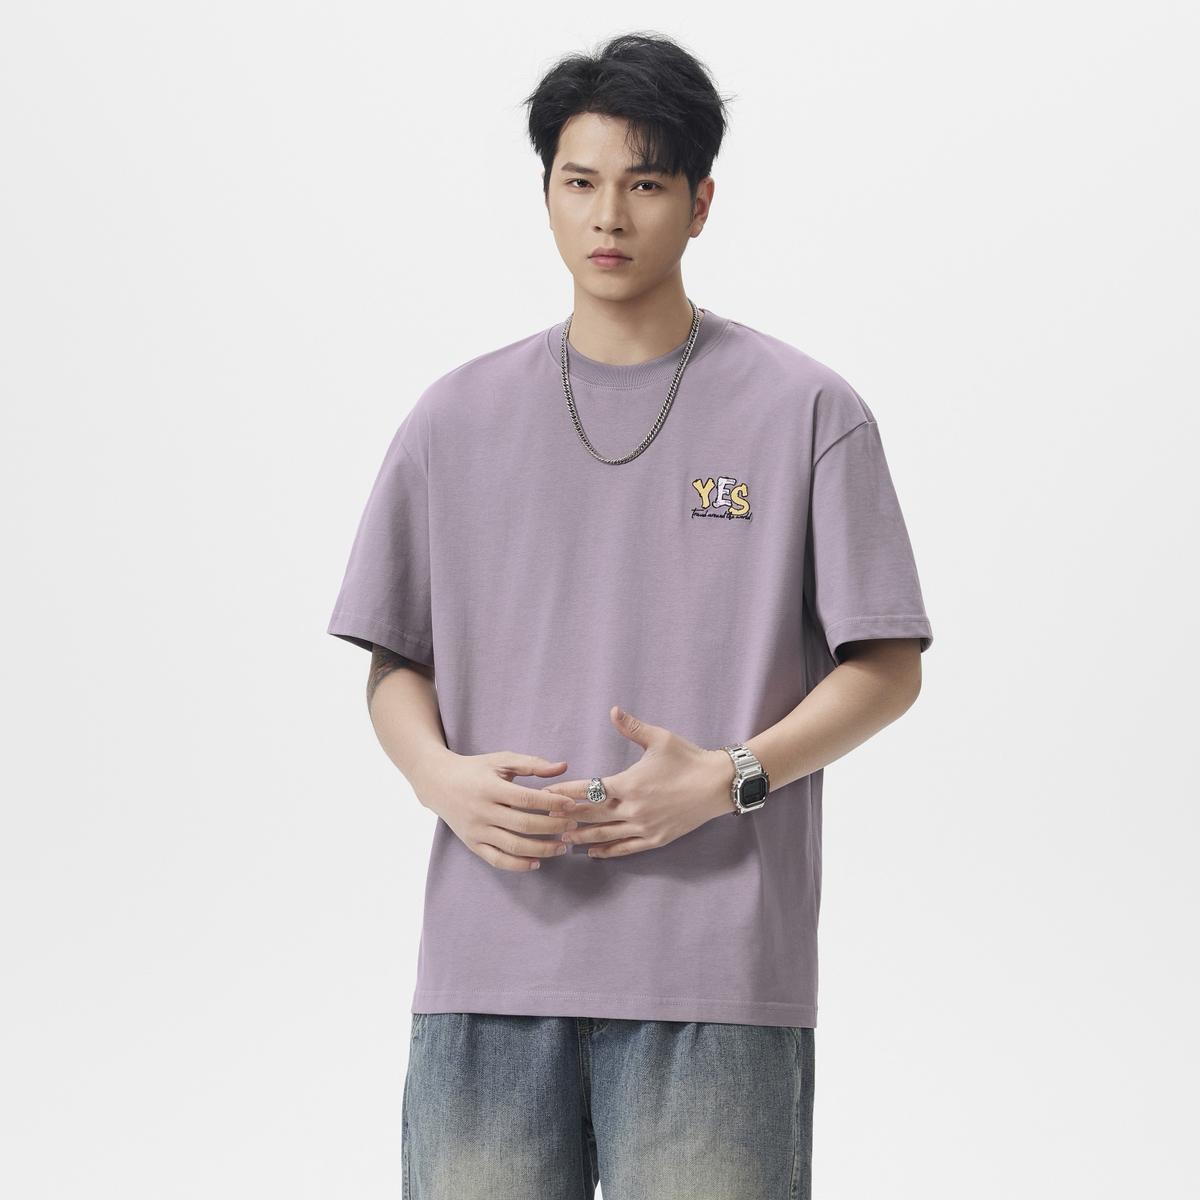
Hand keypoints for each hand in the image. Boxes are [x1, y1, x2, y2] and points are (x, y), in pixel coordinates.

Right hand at [413, 749, 580, 872]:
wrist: (437, 783)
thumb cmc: (475, 769)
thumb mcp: (501, 760)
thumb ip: (532, 764)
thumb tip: (563, 767)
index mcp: (490, 787)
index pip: (527, 799)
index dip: (552, 803)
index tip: (572, 805)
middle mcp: (482, 811)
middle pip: (524, 824)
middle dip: (553, 827)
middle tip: (572, 826)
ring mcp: (476, 830)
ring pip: (513, 846)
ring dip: (542, 849)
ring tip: (562, 846)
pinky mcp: (472, 844)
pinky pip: (497, 860)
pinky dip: (518, 865)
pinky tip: (537, 862)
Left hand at [541, 706, 734, 857]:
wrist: (718, 784)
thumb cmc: (688, 758)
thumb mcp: (660, 739)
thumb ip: (632, 727)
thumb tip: (613, 710)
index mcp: (629, 784)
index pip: (588, 790)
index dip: (565, 793)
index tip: (546, 794)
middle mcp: (633, 808)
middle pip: (591, 815)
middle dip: (566, 817)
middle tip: (544, 819)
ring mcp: (644, 827)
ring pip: (605, 835)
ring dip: (581, 837)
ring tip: (561, 838)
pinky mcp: (656, 838)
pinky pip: (626, 848)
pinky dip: (607, 851)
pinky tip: (593, 853)